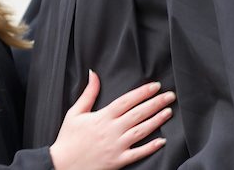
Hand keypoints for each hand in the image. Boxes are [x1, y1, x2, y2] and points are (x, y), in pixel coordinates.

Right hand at [49, 70, 174, 169]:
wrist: (63, 165)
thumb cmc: (68, 138)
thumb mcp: (75, 112)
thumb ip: (88, 93)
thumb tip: (93, 73)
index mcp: (103, 116)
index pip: (127, 100)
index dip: (142, 92)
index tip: (155, 86)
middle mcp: (112, 130)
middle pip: (138, 113)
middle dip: (156, 103)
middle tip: (170, 95)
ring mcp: (117, 146)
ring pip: (141, 131)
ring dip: (157, 121)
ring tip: (169, 112)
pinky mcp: (118, 161)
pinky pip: (138, 153)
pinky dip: (151, 147)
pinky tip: (162, 141)